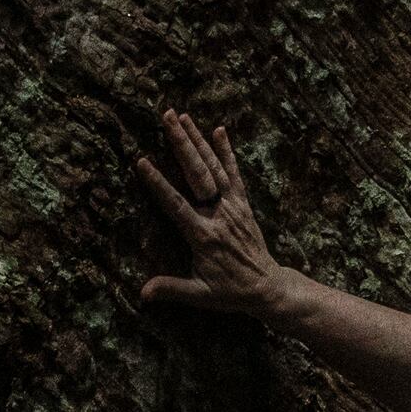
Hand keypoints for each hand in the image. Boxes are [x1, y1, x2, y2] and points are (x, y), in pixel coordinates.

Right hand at [132, 107, 293, 317]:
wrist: (268, 287)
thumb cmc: (230, 292)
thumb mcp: (199, 294)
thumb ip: (171, 290)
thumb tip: (142, 294)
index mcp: (204, 236)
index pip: (176, 204)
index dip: (158, 183)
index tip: (142, 161)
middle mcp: (219, 216)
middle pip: (197, 174)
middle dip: (181, 143)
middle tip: (166, 117)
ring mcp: (234, 207)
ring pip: (214, 168)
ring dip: (197, 140)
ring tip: (181, 116)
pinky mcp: (244, 205)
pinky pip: (235, 174)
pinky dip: (227, 152)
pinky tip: (219, 130)